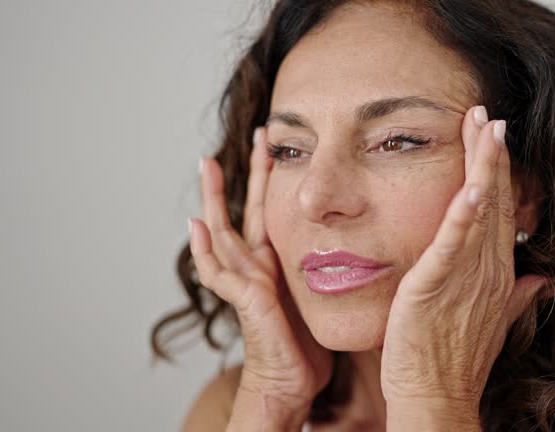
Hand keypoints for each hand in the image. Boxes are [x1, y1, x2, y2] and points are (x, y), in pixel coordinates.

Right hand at [188, 127, 332, 416]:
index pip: (271, 207)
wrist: (294, 378)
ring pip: (223, 231)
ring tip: (209, 165)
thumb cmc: (306, 340)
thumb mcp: (319, 292)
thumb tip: (357, 239)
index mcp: (274, 258)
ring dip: (215, 199)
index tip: (278, 143)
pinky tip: (196, 228)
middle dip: (247, 173)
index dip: (272, 176)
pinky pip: (218, 274)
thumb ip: (327, 266)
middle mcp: (254, 264)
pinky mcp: (243, 300)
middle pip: (245, 208)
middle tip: (255, 135)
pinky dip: (204, 251)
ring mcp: (244, 280)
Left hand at [381, 107, 546, 419]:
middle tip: (487, 113)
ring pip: (481, 211)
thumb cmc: (455, 361)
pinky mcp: (437, 284)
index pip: (501, 211)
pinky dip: (466, 214)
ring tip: (485, 126)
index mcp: (496, 272)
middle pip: (496, 200)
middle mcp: (489, 269)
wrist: (436, 397)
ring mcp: (467, 276)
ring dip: (484, 166)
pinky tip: (474, 184)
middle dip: (492, 154)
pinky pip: (455, 244)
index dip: (498, 171)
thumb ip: (517, 295)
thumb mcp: (493, 321)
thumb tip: (540, 279)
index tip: (493, 136)